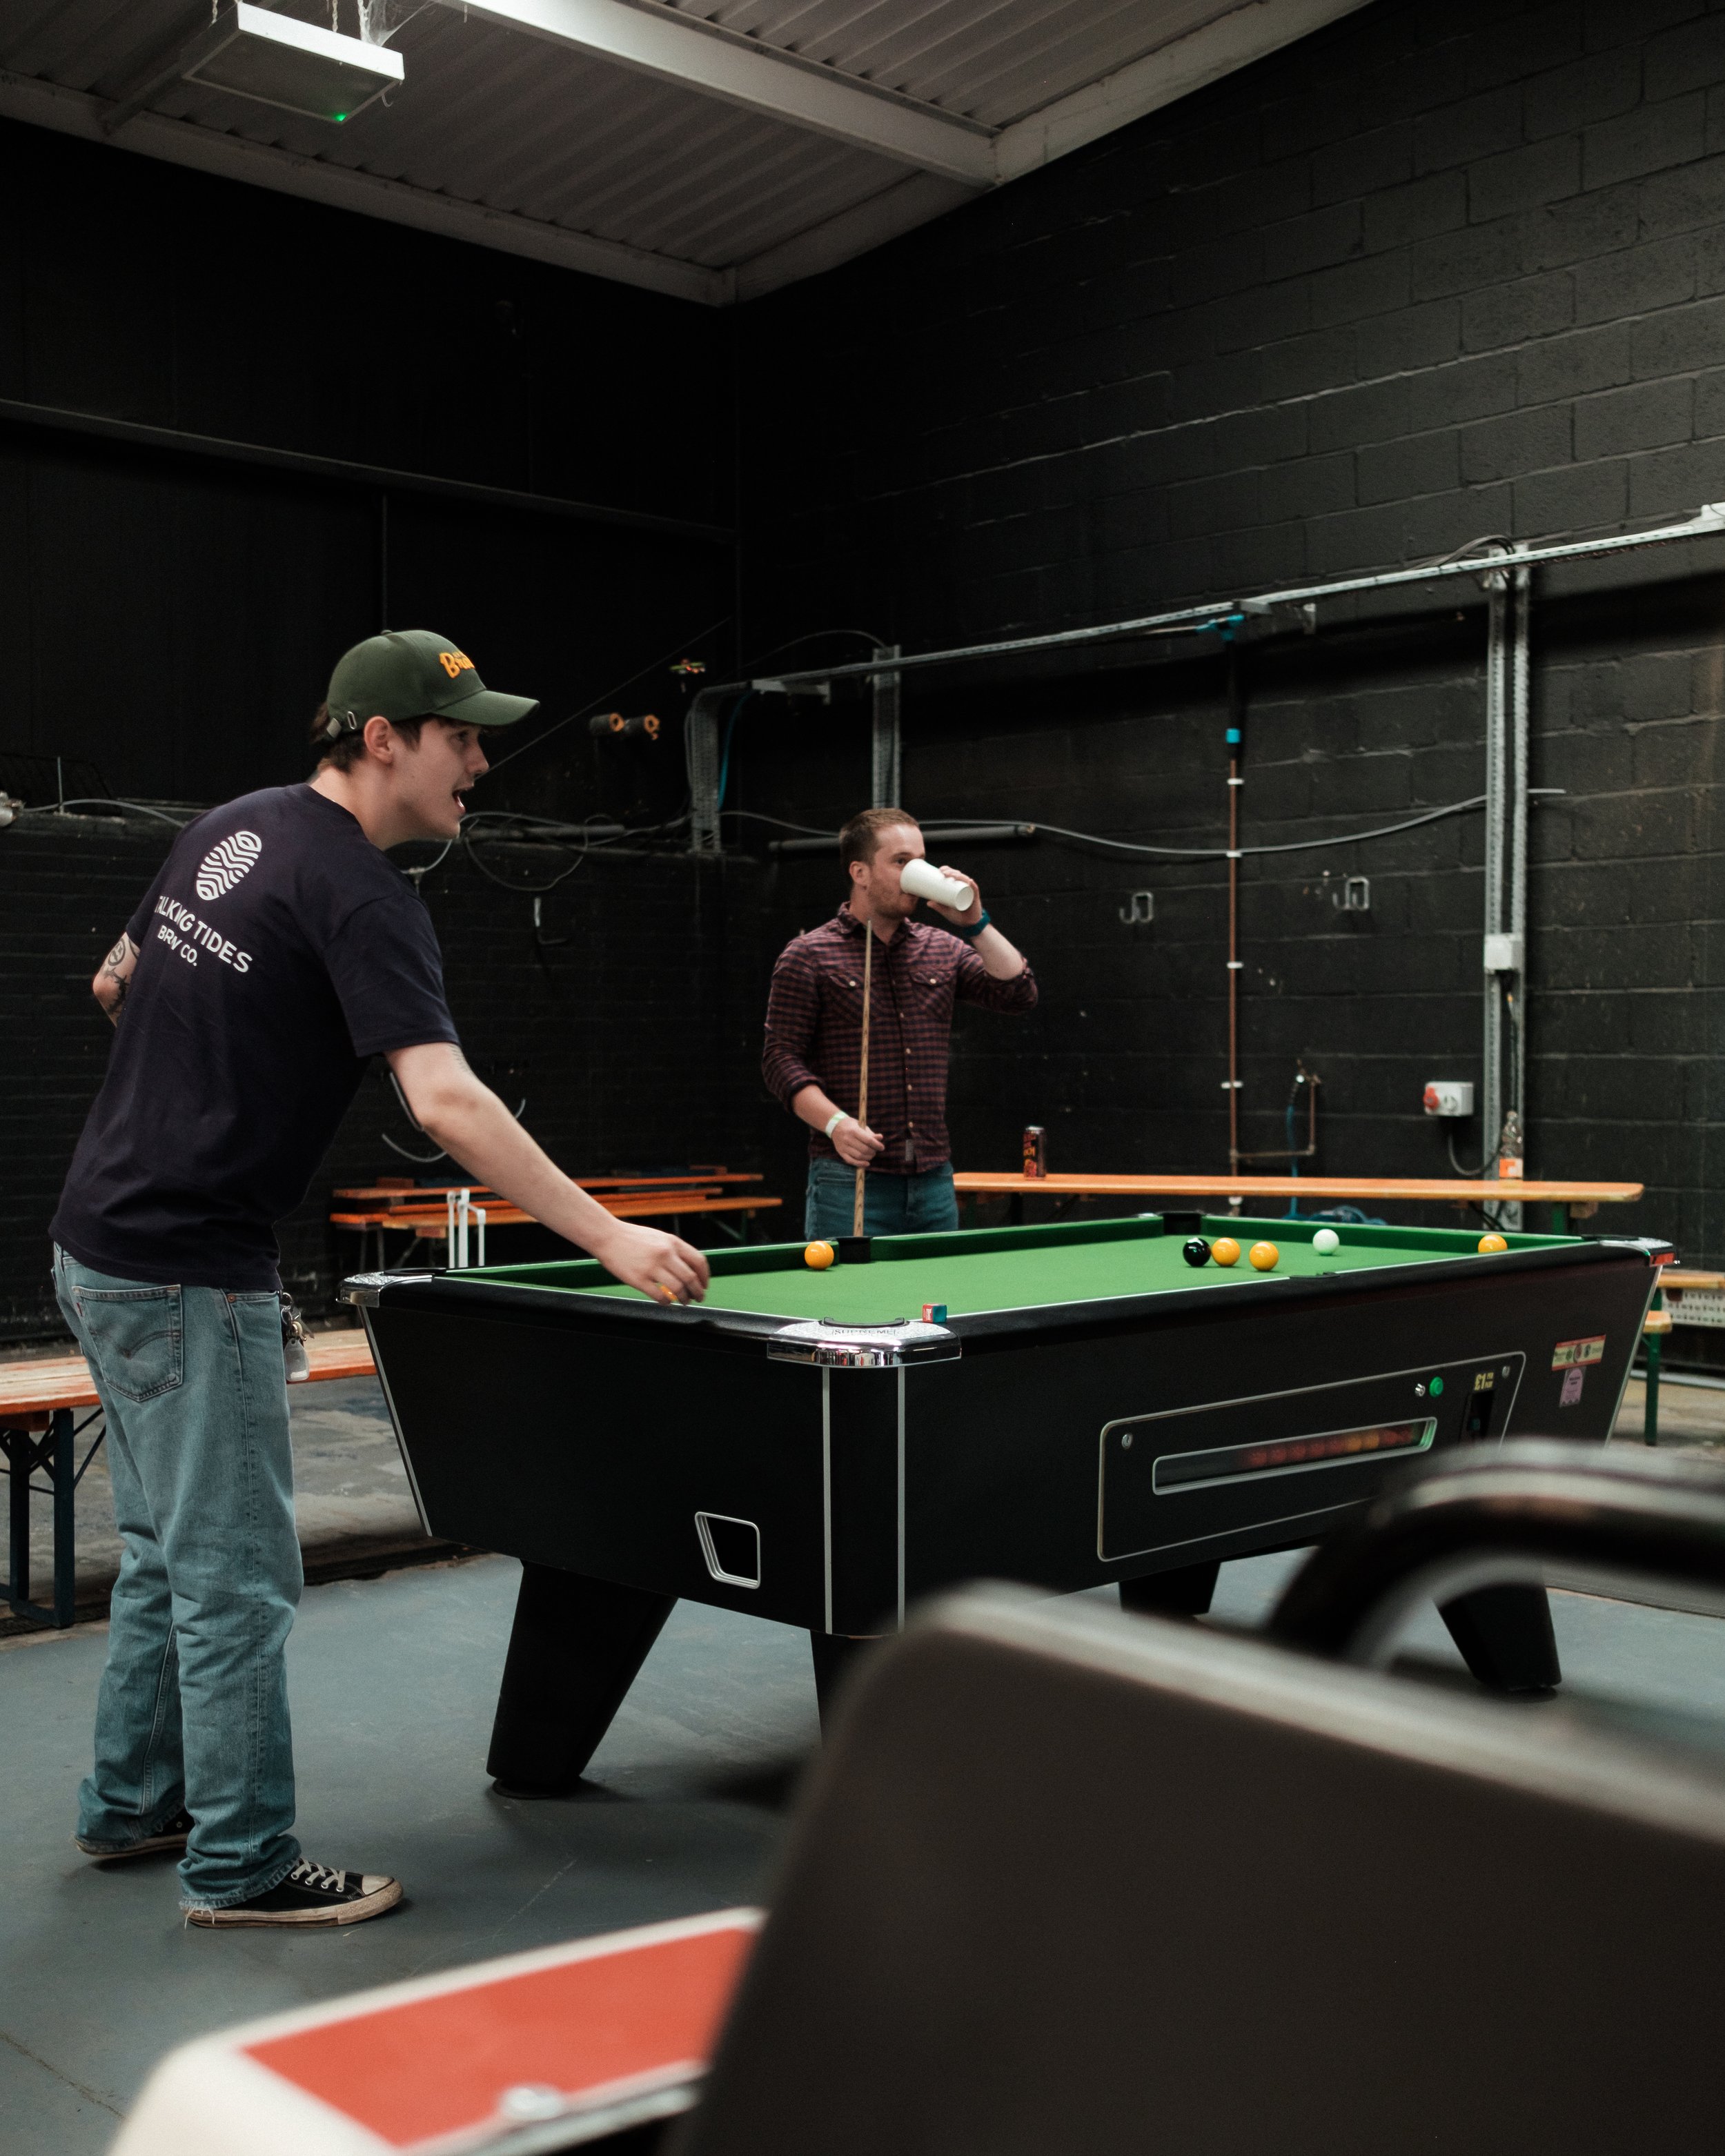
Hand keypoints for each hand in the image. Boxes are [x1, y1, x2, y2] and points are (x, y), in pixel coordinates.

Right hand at [590, 1220, 709, 1304]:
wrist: (608, 1236)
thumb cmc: (632, 1237)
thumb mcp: (659, 1237)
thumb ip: (674, 1250)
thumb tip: (690, 1267)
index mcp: (672, 1242)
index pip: (698, 1261)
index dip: (705, 1276)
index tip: (704, 1285)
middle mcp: (665, 1254)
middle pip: (691, 1278)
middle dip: (698, 1292)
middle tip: (698, 1298)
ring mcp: (652, 1267)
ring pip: (678, 1289)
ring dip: (684, 1299)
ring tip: (683, 1301)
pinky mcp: (638, 1279)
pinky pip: (659, 1296)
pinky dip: (667, 1302)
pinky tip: (666, 1302)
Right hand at [831, 1117, 885, 1167]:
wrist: (835, 1126)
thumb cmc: (852, 1126)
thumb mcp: (861, 1126)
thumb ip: (870, 1133)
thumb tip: (880, 1138)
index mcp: (854, 1130)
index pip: (868, 1140)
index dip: (877, 1145)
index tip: (882, 1147)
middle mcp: (847, 1139)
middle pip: (864, 1149)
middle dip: (873, 1152)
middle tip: (875, 1151)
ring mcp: (843, 1146)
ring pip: (859, 1156)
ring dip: (868, 1157)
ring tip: (871, 1155)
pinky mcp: (841, 1152)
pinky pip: (851, 1161)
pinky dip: (860, 1164)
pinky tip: (867, 1163)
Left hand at [926, 865, 981, 927]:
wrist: (968, 924)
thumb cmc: (958, 915)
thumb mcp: (946, 910)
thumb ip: (938, 906)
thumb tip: (927, 902)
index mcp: (960, 887)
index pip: (955, 875)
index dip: (948, 870)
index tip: (940, 870)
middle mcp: (966, 887)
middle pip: (959, 875)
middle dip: (951, 871)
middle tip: (942, 872)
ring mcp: (971, 892)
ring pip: (966, 881)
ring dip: (959, 876)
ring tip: (952, 875)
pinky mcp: (975, 899)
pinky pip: (975, 891)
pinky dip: (973, 886)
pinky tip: (970, 882)